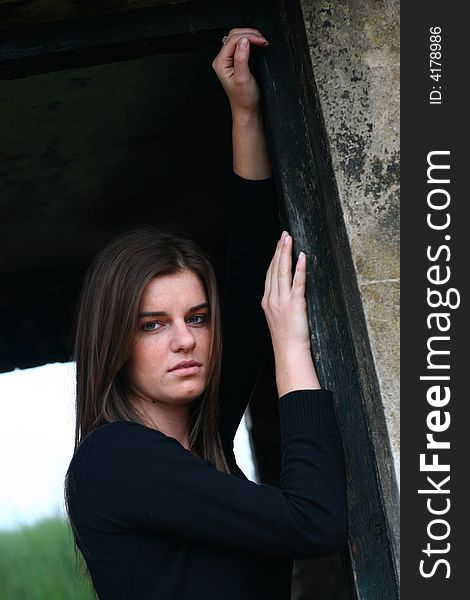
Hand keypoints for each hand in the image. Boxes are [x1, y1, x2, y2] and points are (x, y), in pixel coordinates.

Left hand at [212, 28, 268, 115]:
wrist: (247, 109)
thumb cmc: (244, 98)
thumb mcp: (243, 79)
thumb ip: (241, 59)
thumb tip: (244, 41)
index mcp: (221, 63)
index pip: (233, 40)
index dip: (249, 37)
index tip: (262, 41)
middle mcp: (222, 59)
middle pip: (234, 35)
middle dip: (250, 34)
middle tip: (263, 41)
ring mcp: (228, 59)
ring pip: (237, 38)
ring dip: (251, 36)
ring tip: (262, 42)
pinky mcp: (236, 60)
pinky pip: (241, 44)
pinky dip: (251, 42)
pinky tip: (258, 45)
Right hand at [261, 231, 309, 352]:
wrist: (289, 352)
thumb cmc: (287, 338)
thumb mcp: (278, 317)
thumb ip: (280, 302)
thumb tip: (287, 292)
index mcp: (267, 300)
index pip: (270, 273)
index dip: (274, 257)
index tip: (279, 244)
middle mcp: (272, 298)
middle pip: (274, 268)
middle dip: (279, 250)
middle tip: (284, 235)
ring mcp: (282, 301)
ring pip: (282, 272)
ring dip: (286, 253)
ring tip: (289, 239)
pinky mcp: (295, 305)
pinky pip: (297, 283)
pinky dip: (299, 269)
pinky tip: (301, 257)